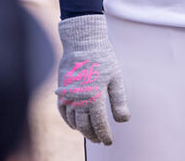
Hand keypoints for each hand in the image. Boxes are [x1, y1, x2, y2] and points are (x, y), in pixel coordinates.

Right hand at [57, 15, 129, 143]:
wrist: (82, 42)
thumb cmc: (102, 58)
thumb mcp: (116, 78)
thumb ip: (119, 101)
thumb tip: (123, 120)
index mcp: (94, 96)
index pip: (99, 124)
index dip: (104, 135)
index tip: (109, 142)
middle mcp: (79, 99)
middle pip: (84, 125)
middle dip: (93, 135)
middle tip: (100, 140)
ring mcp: (68, 95)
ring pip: (73, 120)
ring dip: (81, 130)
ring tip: (90, 134)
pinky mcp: (61, 90)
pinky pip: (62, 111)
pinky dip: (68, 121)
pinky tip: (74, 125)